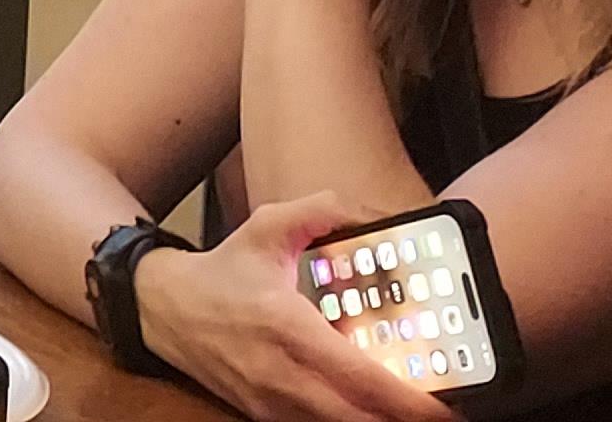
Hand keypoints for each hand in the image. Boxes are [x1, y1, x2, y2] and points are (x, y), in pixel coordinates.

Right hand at [138, 192, 456, 421]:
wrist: (162, 309)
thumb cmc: (222, 272)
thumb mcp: (268, 227)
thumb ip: (324, 211)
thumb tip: (377, 214)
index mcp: (286, 326)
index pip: (360, 376)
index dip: (410, 400)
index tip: (447, 406)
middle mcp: (279, 374)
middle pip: (358, 419)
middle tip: (449, 415)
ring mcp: (270, 402)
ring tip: (418, 414)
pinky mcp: (263, 416)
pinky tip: (373, 412)